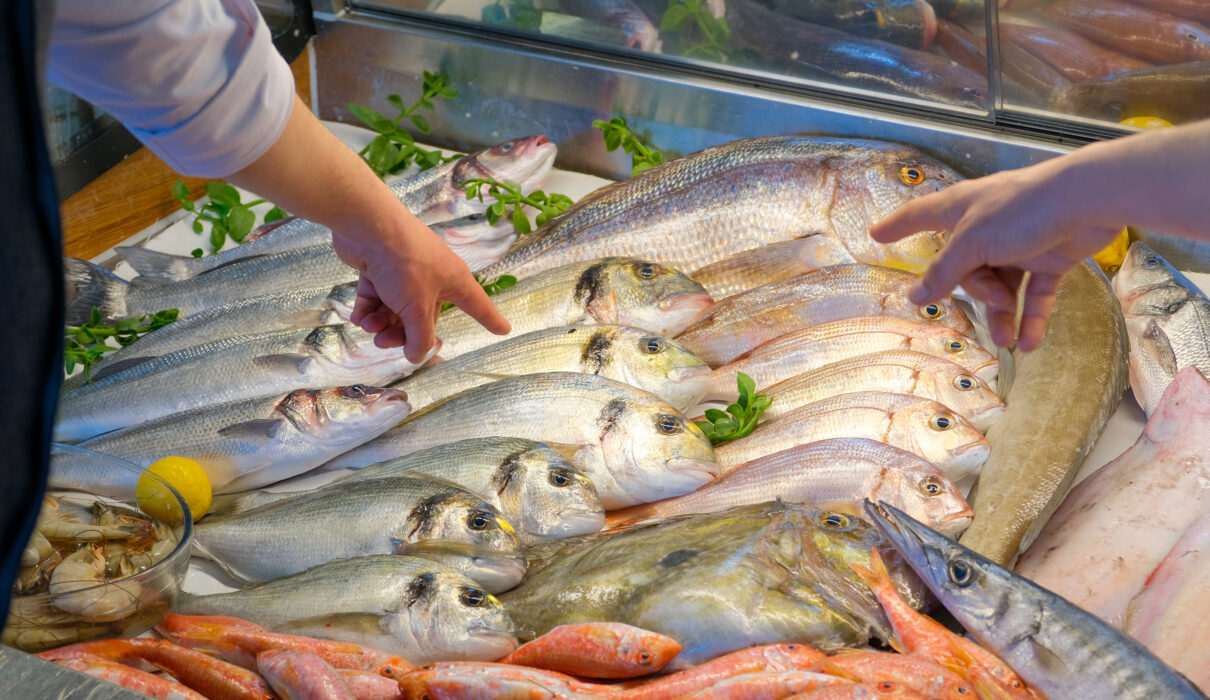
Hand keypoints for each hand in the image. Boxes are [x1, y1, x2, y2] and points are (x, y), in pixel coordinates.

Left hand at [331, 219, 509, 362]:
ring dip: (382, 324)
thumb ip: (420, 337)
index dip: (491, 319)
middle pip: (424, 317)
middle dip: (403, 333)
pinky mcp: (379, 268)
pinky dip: (368, 309)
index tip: (504, 329)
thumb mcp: (417, 308)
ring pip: (396, 310)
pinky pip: (376, 297)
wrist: (368, 228)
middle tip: (384, 342)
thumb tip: (417, 356)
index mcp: (454, 281)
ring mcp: (405, 271)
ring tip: (370, 328)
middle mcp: (432, 277)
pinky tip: (359, 316)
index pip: (478, 306)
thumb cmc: (405, 265)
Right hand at [870, 159, 1119, 351]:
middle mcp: (987, 227)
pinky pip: (1035, 294)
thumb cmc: (1023, 209)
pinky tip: (1031, 343)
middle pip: (966, 269)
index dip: (898, 226)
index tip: (877, 235)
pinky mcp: (1051, 256)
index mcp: (962, 210)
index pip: (920, 216)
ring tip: (1008, 340)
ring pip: (1002, 286)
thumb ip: (945, 272)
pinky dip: (1033, 318)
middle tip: (993, 300)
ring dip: (1003, 315)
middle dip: (978, 293)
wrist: (1088, 201)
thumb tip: (915, 296)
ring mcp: (1020, 242)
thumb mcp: (973, 243)